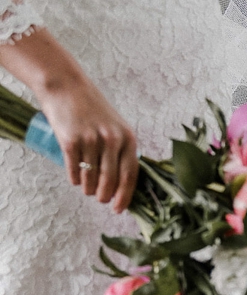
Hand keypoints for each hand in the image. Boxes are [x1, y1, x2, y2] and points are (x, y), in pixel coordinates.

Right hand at [0, 28, 138, 210]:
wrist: (66, 86)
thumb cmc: (93, 108)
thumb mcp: (116, 126)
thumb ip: (121, 148)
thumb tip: (122, 180)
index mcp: (128, 138)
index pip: (131, 174)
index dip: (125, 195)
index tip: (119, 209)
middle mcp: (112, 140)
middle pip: (111, 180)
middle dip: (106, 196)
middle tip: (101, 200)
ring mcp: (91, 141)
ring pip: (91, 177)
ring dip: (89, 189)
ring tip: (88, 190)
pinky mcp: (70, 140)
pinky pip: (74, 169)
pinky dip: (75, 180)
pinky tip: (76, 181)